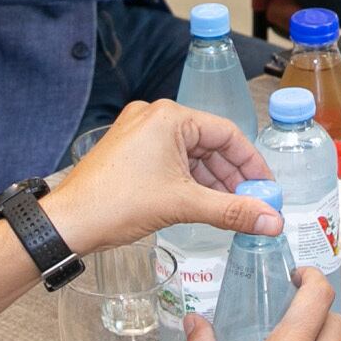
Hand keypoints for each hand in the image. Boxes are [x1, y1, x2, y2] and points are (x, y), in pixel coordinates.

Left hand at [44, 97, 277, 253]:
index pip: (226, 133)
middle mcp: (154, 118)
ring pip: (190, 156)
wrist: (68, 223)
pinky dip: (189, 182)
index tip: (267, 188)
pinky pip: (171, 162)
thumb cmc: (115, 203)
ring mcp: (139, 134)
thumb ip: (233, 211)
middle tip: (253, 203)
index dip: (251, 163)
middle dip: (232, 176)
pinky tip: (202, 205)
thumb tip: (272, 220)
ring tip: (230, 210)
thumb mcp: (183, 205)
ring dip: (211, 182)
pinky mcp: (130, 152)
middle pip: (209, 144)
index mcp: (169, 117)